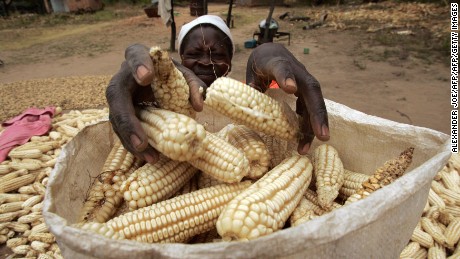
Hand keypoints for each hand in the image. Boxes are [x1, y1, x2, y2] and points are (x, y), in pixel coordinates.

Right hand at [106, 44, 204, 163]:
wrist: (155, 79)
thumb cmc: (170, 74)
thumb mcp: (184, 75)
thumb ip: (193, 86)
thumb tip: (199, 107)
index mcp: (138, 56)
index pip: (135, 55)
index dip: (139, 66)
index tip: (147, 77)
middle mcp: (122, 76)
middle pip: (116, 95)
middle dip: (128, 120)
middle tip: (142, 141)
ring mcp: (117, 97)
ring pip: (116, 119)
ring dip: (130, 140)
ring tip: (149, 156)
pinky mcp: (118, 114)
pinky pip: (121, 130)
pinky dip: (133, 145)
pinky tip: (148, 156)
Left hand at [245, 43, 328, 153]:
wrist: (272, 53)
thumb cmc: (261, 64)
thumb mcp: (252, 71)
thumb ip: (251, 86)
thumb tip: (247, 106)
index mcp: (279, 63)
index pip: (283, 69)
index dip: (286, 77)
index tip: (291, 88)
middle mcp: (298, 73)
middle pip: (311, 91)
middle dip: (317, 114)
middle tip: (322, 135)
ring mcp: (305, 83)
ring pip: (315, 104)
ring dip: (313, 127)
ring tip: (304, 148)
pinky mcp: (305, 94)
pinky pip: (310, 110)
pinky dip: (308, 126)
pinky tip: (302, 143)